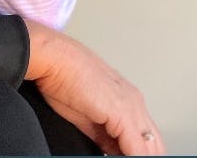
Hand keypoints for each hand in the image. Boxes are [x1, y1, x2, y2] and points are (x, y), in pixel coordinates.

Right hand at [24, 19, 164, 155]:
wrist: (50, 55)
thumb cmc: (58, 74)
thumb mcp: (83, 112)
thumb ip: (103, 133)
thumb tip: (110, 150)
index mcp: (126, 97)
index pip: (145, 137)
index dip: (137, 152)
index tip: (123, 156)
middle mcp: (134, 100)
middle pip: (153, 144)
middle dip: (139, 154)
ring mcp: (131, 106)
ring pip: (151, 147)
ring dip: (137, 155)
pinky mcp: (122, 113)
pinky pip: (138, 150)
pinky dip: (132, 157)